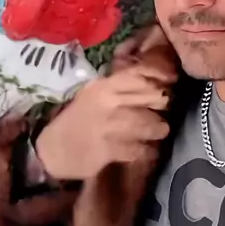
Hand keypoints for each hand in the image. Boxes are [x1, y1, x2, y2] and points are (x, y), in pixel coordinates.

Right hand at [36, 26, 177, 179]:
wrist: (51, 151)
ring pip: (148, 123)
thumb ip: (119, 88)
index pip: (137, 75)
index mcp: (102, 86)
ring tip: (159, 131)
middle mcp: (107, 102)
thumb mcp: (93, 96)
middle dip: (161, 105)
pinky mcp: (109, 149)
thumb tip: (153, 82)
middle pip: (149, 97)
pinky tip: (146, 150)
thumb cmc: (76, 121)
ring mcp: (109, 126)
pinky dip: (146, 150)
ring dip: (157, 129)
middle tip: (163, 111)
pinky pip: (139, 149)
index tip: (172, 79)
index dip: (158, 75)